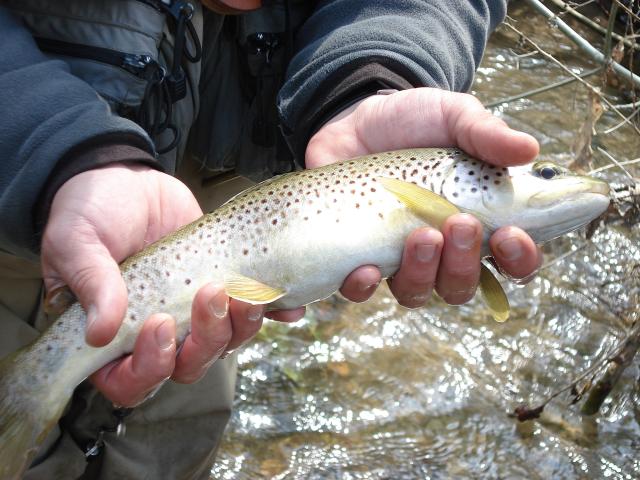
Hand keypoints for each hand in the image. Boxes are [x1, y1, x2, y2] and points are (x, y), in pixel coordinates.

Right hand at [41, 163, 290, 405]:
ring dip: (241, 325)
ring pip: (226, 342)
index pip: (130, 381)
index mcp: (115, 334)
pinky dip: (275, 310)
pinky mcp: (224, 284)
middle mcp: (158, 332)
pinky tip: (289, 305)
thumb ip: (90, 283)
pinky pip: (255, 309)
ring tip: (244, 292)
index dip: (150, 367)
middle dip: (207, 341)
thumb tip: (101, 331)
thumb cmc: (90, 212)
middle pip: (190, 366)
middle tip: (210, 295)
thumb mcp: (77, 242)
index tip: (160, 324)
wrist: (126, 179)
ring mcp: (194, 311)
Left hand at [306, 87, 542, 306]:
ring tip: (421, 235)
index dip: (518, 260)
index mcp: (476, 220)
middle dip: (464, 264)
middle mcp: (440, 249)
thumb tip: (529, 150)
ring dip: (422, 274)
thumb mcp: (452, 116)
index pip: (511, 260)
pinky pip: (361, 290)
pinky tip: (365, 269)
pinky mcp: (356, 256)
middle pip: (461, 285)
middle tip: (460, 222)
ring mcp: (396, 256)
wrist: (353, 121)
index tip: (510, 235)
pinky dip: (364, 287)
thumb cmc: (412, 121)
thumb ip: (486, 132)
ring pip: (416, 293)